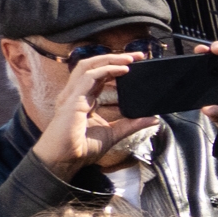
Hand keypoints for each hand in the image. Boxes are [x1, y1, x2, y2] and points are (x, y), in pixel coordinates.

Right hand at [30, 51, 154, 179]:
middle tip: (138, 56)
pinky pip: (88, 78)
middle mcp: (76, 94)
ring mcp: (72, 95)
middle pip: (93, 66)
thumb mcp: (114, 133)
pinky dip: (105, 70)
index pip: (99, 75)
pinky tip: (121, 70)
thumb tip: (153, 119)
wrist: (64, 161)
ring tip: (130, 59)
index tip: (136, 63)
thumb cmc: (81, 149)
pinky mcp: (72, 100)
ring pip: (88, 66)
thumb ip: (132, 124)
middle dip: (115, 58)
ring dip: (110, 59)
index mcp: (84, 99)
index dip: (115, 66)